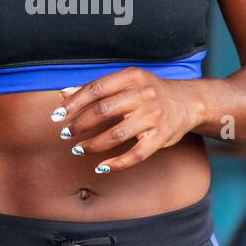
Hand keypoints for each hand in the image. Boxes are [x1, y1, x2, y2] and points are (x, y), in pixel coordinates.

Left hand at [50, 69, 200, 173]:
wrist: (187, 102)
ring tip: (79, 149)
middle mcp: (144, 94)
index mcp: (132, 77)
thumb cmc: (149, 92)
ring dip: (93, 144)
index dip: (74, 103)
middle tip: (66, 134)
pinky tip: (102, 167)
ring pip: (117, 134)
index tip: (58, 115)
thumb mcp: (126, 82)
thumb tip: (63, 93)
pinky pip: (136, 155)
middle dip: (80, 124)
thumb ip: (96, 88)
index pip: (97, 89)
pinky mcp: (161, 137)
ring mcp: (154, 117)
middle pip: (104, 110)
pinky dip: (117, 164)